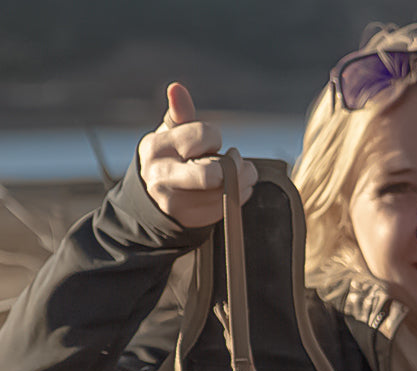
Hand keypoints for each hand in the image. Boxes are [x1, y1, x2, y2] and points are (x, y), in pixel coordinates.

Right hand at [138, 82, 257, 228]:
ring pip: (223, 193)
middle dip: (235, 168)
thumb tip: (177, 88)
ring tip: (246, 174)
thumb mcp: (169, 134)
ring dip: (244, 182)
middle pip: (212, 174)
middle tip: (241, 162)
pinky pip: (225, 208)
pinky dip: (240, 196)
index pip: (202, 136)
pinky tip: (240, 188)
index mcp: (157, 147)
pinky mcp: (189, 220)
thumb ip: (179, 114)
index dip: (214, 138)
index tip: (213, 142)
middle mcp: (162, 176)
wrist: (152, 198)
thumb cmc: (168, 158)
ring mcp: (176, 202)